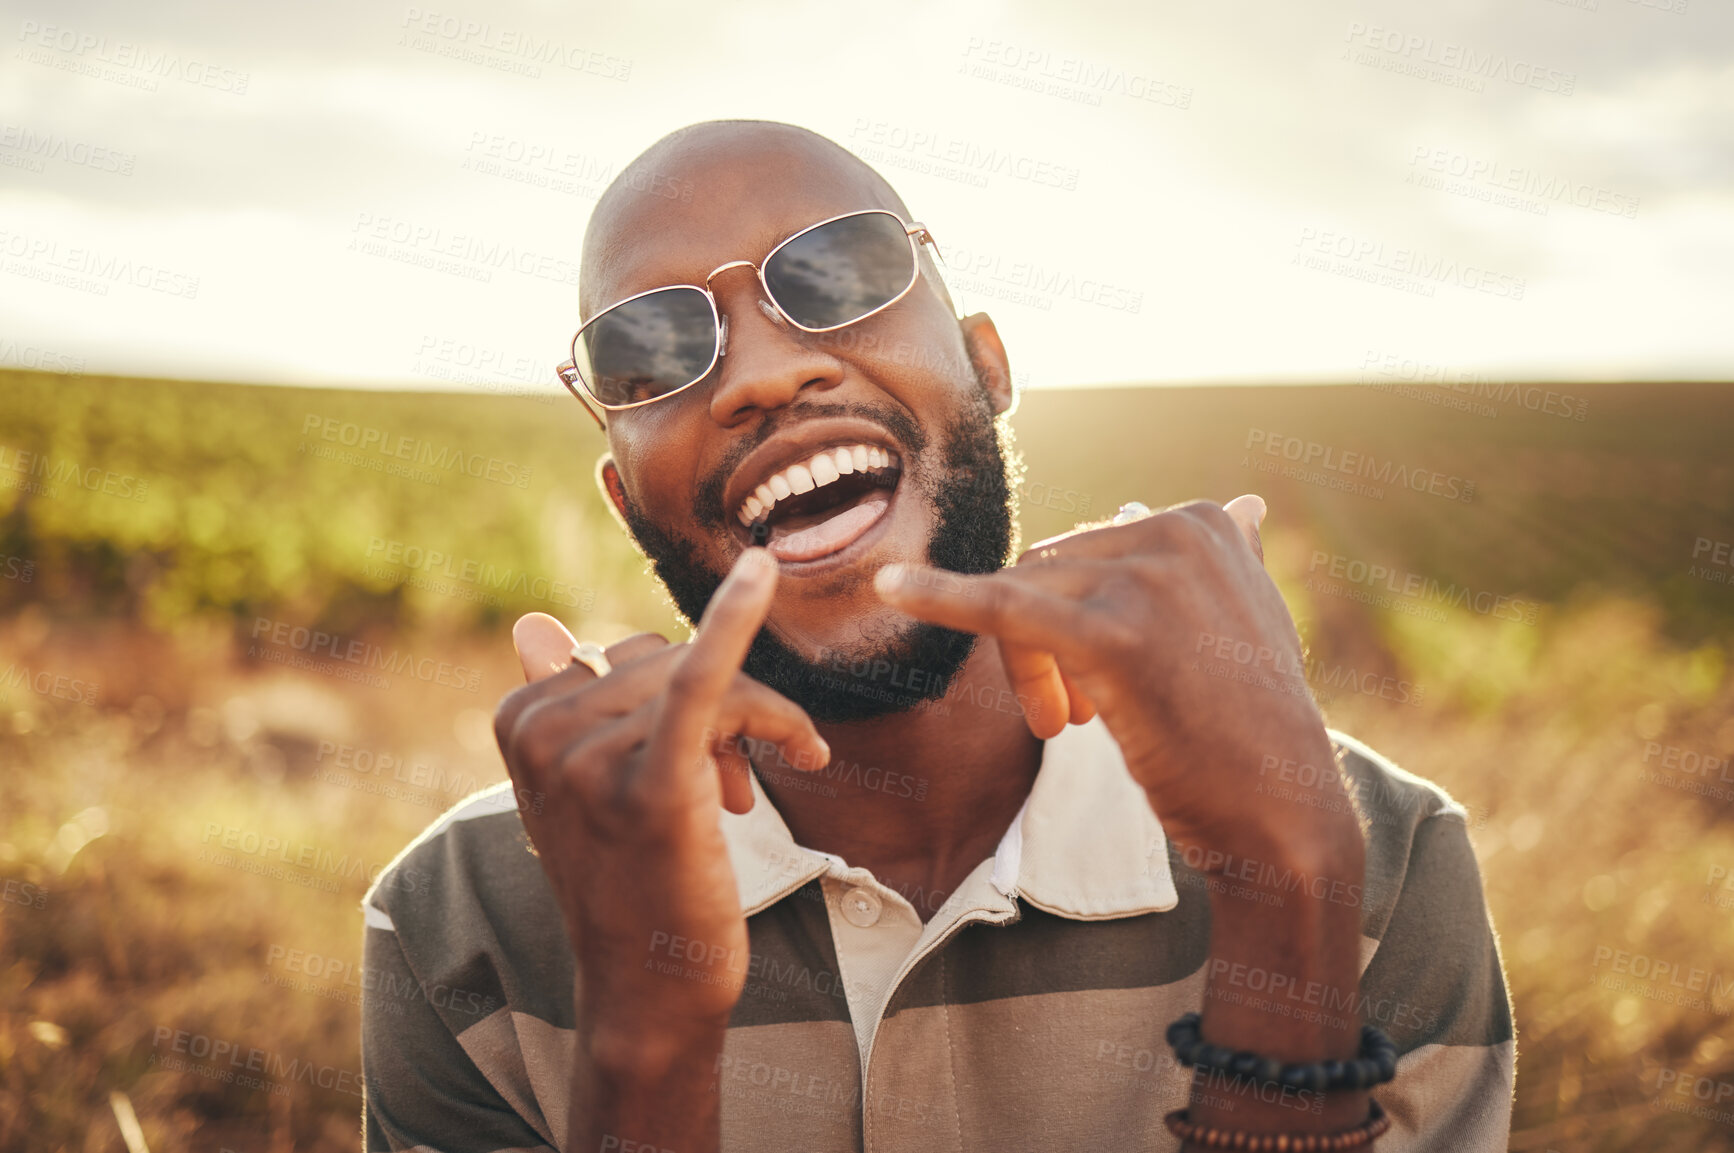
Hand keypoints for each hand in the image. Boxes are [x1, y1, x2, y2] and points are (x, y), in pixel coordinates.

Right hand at [494, 549, 828, 1068]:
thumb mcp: (581, 791)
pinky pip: (701, 680)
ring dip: (758, 728)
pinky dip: (734, 621)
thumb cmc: (628, 885)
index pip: (625, 654)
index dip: (676, 699)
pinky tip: (761, 572)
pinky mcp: (653, 785)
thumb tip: (532, 624)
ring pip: (711, 680)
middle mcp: (545, 735)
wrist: (650, 990)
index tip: (701, 762)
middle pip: (670, 660)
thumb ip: (564, 704)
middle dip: (724, 713)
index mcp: (521, 722)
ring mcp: (592, 760)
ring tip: (754, 794)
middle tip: (740, 787)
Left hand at [875, 496, 1349, 867]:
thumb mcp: (1255, 621)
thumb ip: (1234, 560)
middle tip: (1064, 716)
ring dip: (1025, 668)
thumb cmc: (1254, 729)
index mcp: (1203, 522)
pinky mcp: (1115, 633)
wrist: (1282, 814)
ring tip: (1059, 723)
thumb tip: (1241, 503)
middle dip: (1038, 644)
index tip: (1091, 681)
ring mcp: (1149, 579)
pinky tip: (889, 587)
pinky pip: (1003, 607)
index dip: (1068, 613)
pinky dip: (939, 597)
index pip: (1085, 548)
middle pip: (1046, 567)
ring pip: (1023, 597)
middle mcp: (1180, 533)